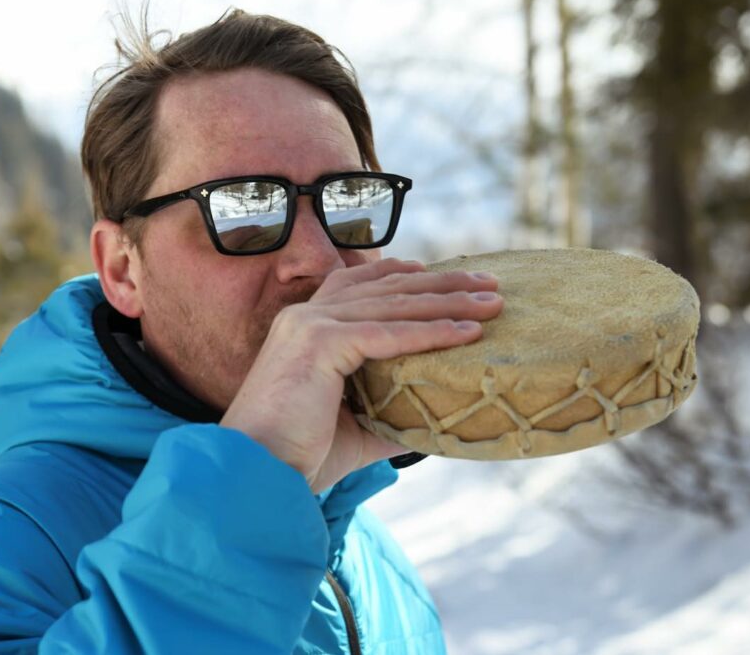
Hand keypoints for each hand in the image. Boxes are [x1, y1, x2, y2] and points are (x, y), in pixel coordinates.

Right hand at [220, 258, 502, 492]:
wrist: (257, 473)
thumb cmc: (298, 455)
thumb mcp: (354, 426)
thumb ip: (390, 412)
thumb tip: (433, 421)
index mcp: (306, 325)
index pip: (364, 285)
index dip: (407, 276)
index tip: (448, 278)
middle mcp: (306, 314)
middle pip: (387, 287)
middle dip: (443, 284)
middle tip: (489, 284)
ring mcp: (310, 324)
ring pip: (394, 304)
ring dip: (448, 301)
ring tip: (492, 303)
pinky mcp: (319, 342)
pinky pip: (388, 333)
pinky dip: (431, 332)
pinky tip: (467, 332)